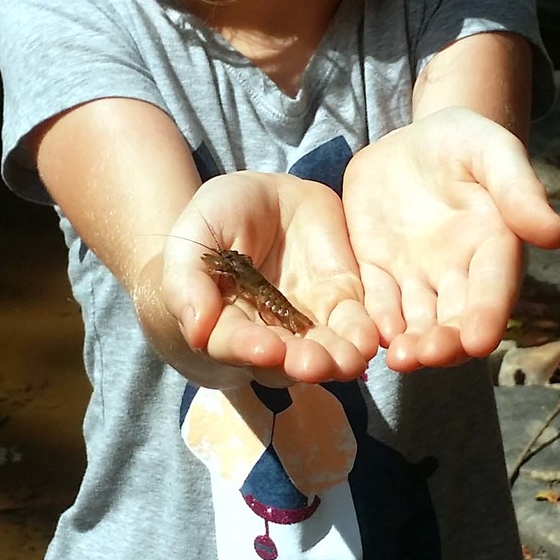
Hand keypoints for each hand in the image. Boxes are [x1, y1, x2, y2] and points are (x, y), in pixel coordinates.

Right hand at [161, 171, 378, 386]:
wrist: (265, 196)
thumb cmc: (218, 218)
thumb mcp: (195, 236)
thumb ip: (188, 282)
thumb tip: (194, 330)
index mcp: (225, 322)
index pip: (234, 343)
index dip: (248, 348)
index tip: (265, 349)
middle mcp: (268, 332)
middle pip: (285, 359)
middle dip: (300, 362)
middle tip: (313, 363)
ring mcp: (308, 320)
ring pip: (326, 350)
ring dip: (338, 359)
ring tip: (349, 359)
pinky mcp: (342, 301)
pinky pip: (357, 324)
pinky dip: (365, 334)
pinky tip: (371, 340)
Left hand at [342, 107, 559, 369]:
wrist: (411, 140)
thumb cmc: (464, 141)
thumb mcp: (492, 151)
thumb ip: (519, 188)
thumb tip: (557, 234)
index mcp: (494, 247)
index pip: (494, 287)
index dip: (488, 314)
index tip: (480, 340)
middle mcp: (458, 273)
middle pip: (455, 318)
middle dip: (445, 343)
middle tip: (430, 355)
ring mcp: (416, 277)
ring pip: (416, 321)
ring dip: (411, 344)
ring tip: (401, 359)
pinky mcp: (377, 272)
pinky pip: (375, 303)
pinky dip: (374, 323)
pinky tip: (370, 337)